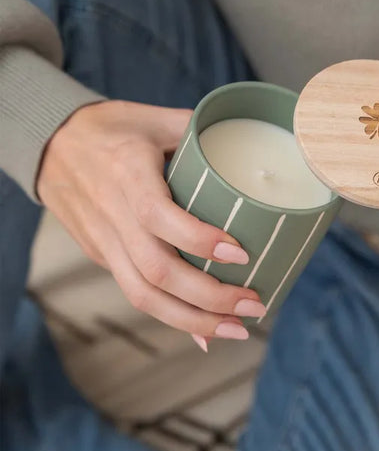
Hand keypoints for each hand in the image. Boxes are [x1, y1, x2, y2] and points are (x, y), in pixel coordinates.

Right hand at [37, 101, 265, 348]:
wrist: (51, 144)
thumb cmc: (114, 127)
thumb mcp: (156, 118)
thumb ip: (201, 136)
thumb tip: (251, 154)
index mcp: (126, 172)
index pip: (158, 214)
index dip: (198, 240)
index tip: (241, 253)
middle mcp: (112, 212)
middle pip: (156, 270)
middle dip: (209, 297)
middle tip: (254, 304)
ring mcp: (103, 240)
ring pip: (142, 294)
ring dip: (193, 320)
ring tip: (237, 329)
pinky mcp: (101, 256)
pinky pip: (135, 293)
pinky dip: (172, 317)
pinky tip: (204, 332)